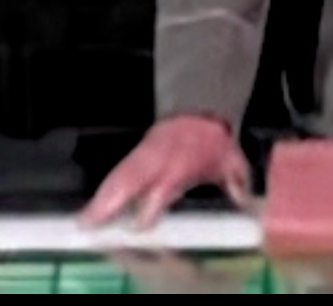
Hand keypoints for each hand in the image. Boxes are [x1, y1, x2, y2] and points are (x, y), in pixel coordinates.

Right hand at [79, 116, 253, 229]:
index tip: (139, 224)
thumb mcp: (233, 161)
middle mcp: (160, 157)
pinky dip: (104, 189)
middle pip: (131, 178)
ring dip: (101, 197)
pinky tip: (93, 208)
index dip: (152, 204)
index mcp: (184, 160)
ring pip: (119, 174)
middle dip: (111, 200)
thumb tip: (246, 204)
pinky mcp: (137, 153)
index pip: (164, 185)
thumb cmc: (217, 142)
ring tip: (85, 220)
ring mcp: (145, 153)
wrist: (202, 107)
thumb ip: (237, 184)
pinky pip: (117, 171)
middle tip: (92, 222)